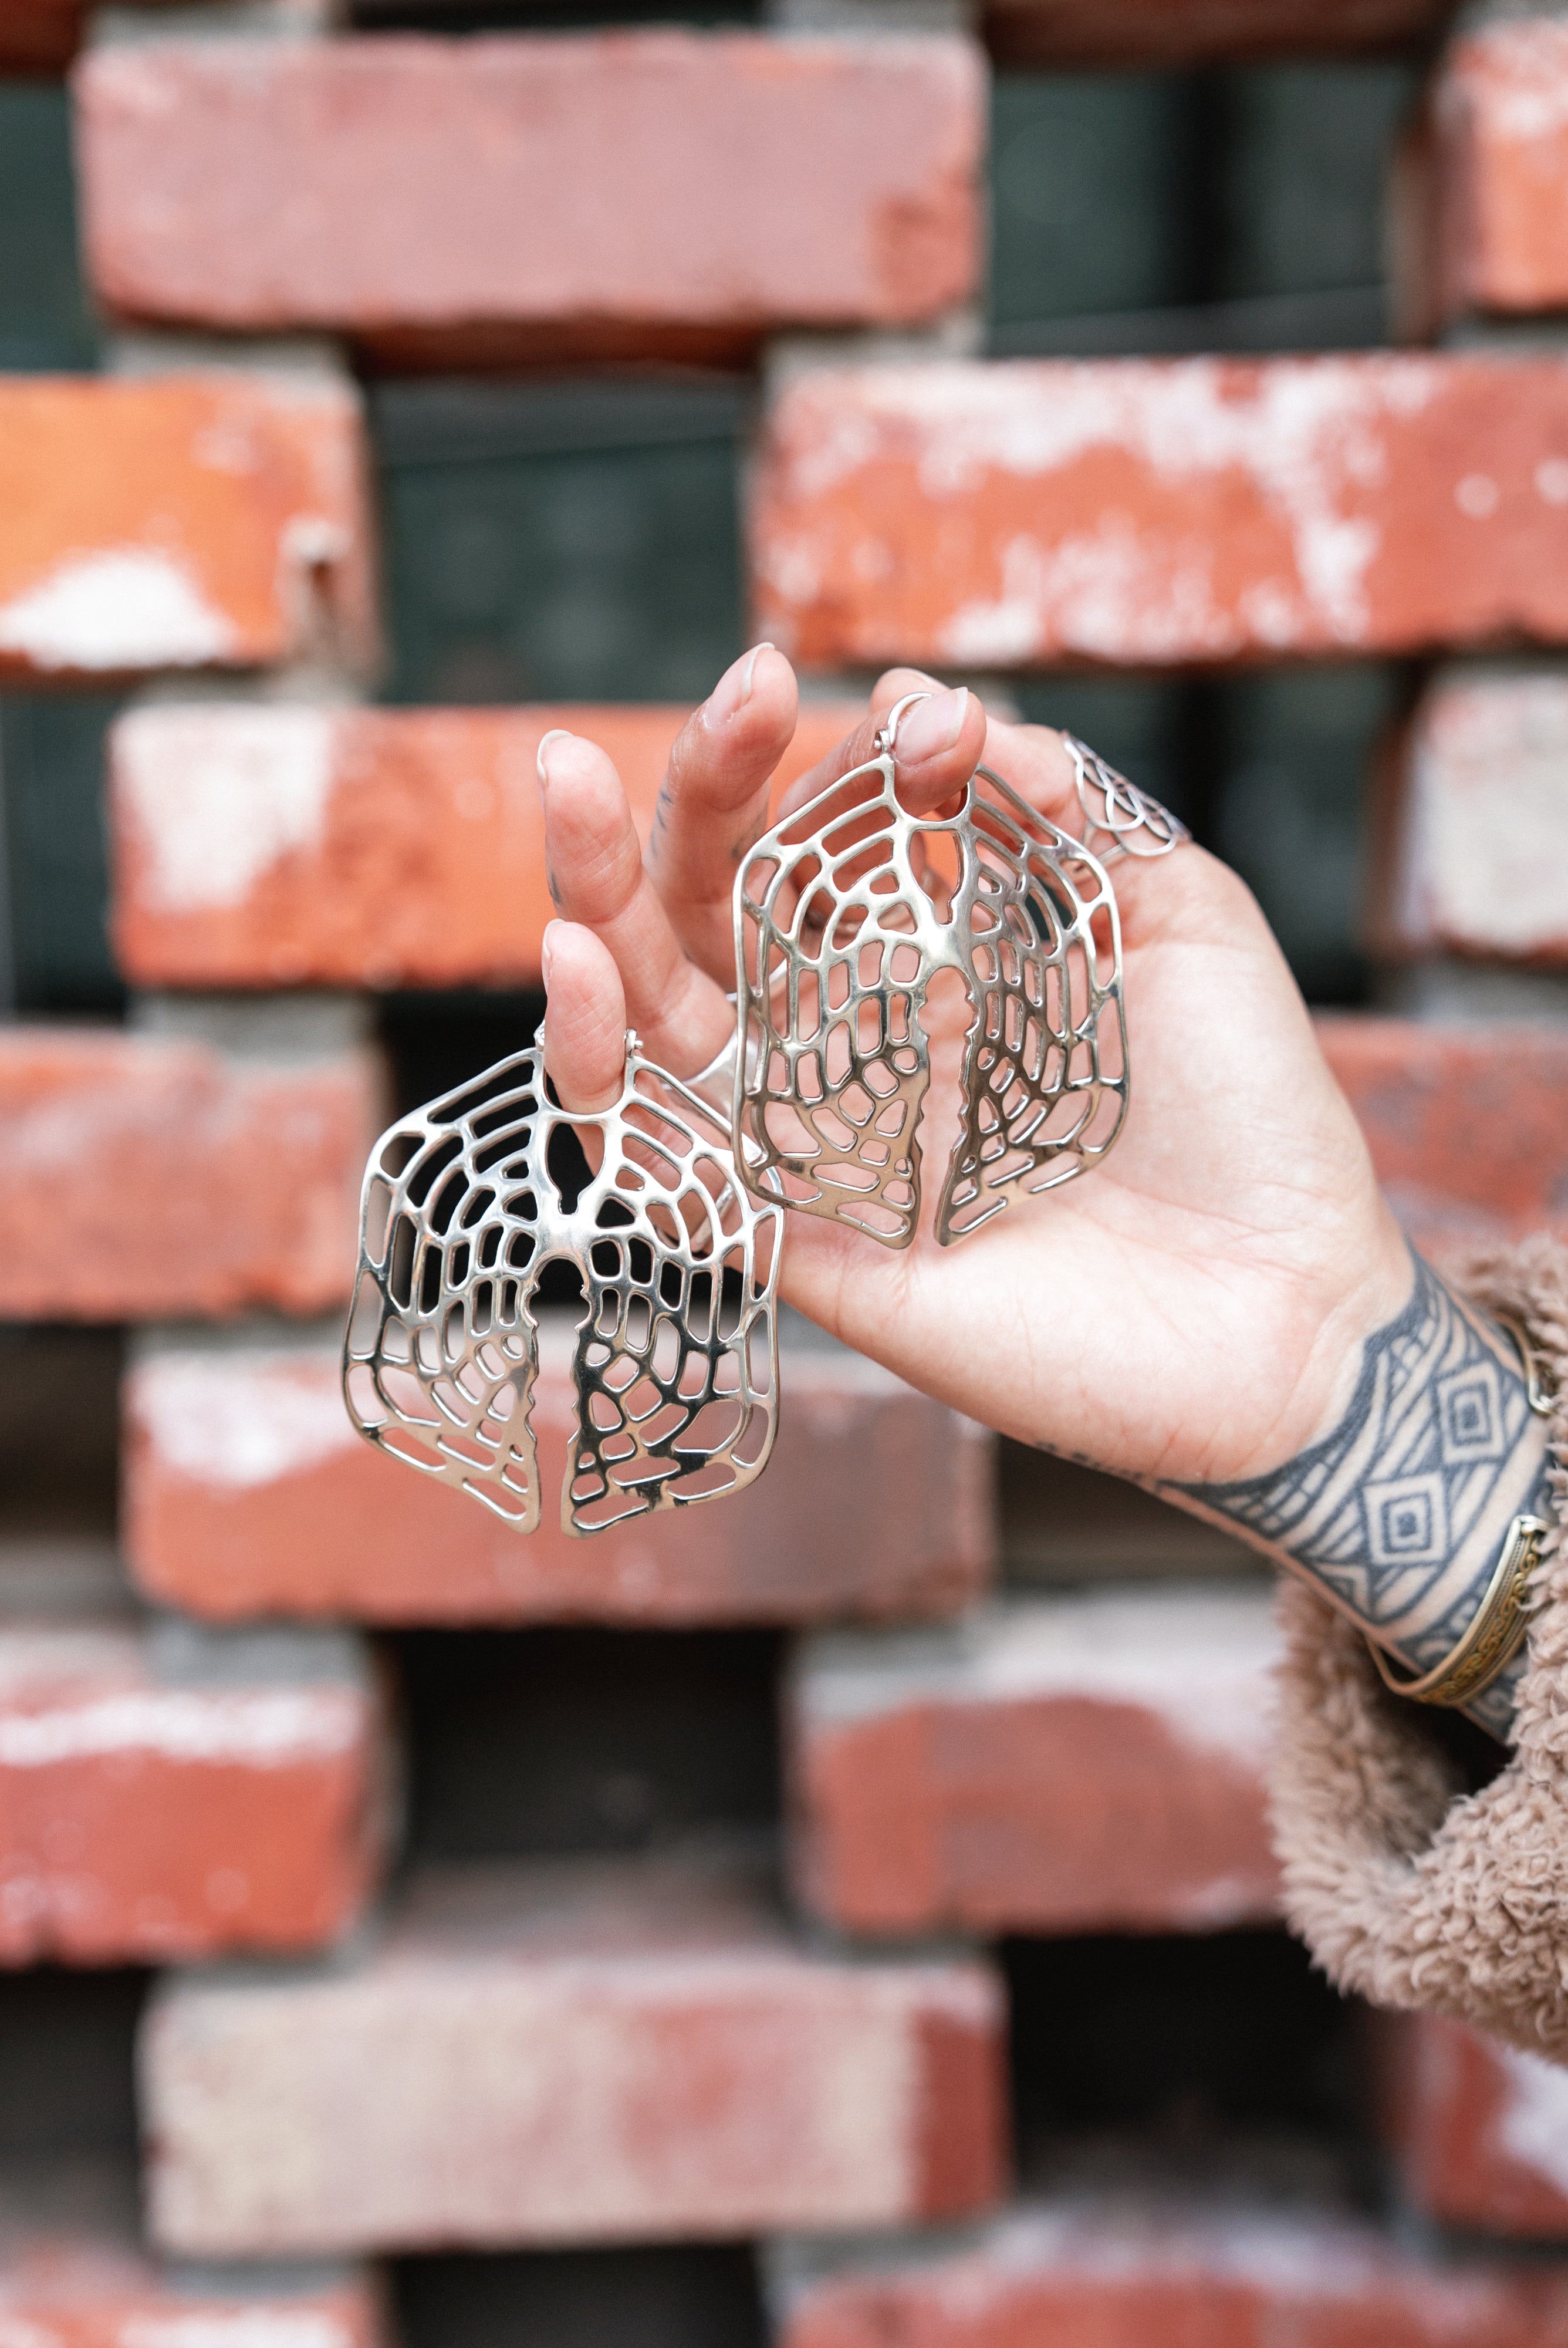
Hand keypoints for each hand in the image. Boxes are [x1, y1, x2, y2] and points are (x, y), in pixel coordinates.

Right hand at [534, 649, 1411, 1486]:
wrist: (1297, 1309)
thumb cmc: (1249, 1117)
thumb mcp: (1178, 916)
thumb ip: (1063, 806)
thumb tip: (928, 701)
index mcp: (935, 966)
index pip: (825, 843)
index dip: (834, 764)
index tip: (913, 720)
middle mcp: (858, 1045)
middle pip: (715, 910)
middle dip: (693, 792)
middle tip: (729, 696)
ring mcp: (822, 1145)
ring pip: (654, 1022)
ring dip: (592, 902)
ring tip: (568, 788)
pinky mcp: (807, 1245)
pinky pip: (660, 1169)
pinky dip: (598, 1075)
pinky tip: (580, 973)